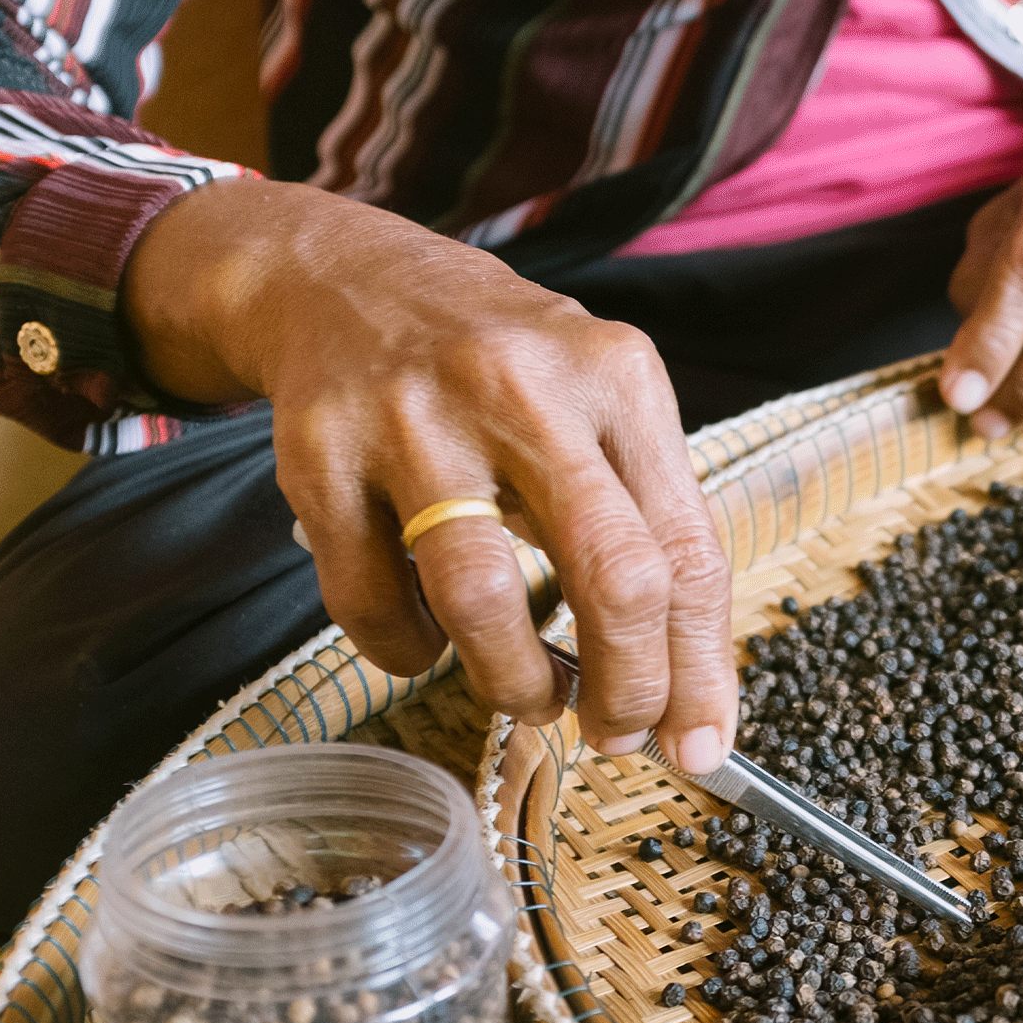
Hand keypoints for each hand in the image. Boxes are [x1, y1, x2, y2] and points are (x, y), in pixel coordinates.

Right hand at [124, 180, 736, 770]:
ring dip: (515, 682)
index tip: (699, 744)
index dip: (699, 669)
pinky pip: (372, 601)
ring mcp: (414, 418)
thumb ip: (645, 529)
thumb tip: (686, 692)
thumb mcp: (597, 405)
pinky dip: (406, 651)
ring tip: (527, 695)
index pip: (686, 551)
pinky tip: (426, 642)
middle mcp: (523, 387)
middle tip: (617, 732)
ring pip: (482, 599)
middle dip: (628, 686)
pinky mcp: (323, 454)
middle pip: (611, 576)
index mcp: (617, 377)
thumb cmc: (498, 368)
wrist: (342, 278)